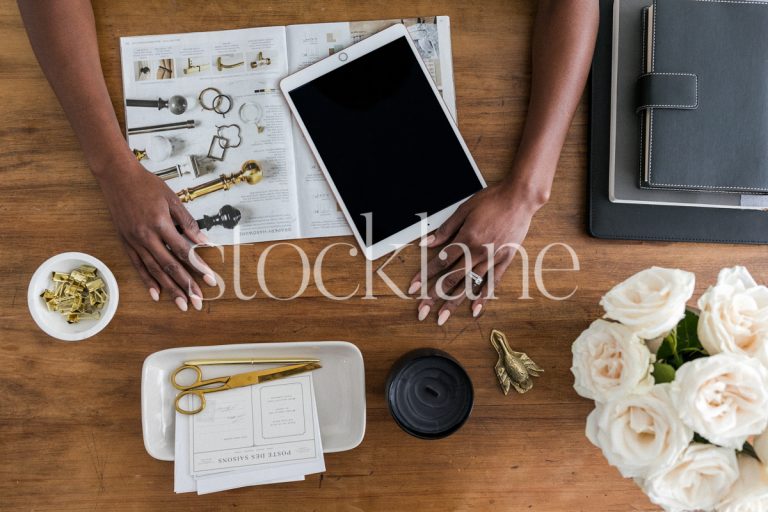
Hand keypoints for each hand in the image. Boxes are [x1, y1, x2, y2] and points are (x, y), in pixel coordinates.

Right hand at [96, 158, 215, 310]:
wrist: (117, 176)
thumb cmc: (147, 185)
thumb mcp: (172, 199)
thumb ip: (188, 222)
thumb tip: (204, 241)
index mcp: (160, 224)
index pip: (183, 251)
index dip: (198, 267)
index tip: (210, 280)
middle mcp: (146, 236)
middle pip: (169, 266)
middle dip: (185, 286)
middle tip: (197, 302)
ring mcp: (134, 241)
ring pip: (154, 270)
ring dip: (169, 289)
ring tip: (181, 304)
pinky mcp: (126, 242)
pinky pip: (138, 266)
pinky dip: (147, 281)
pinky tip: (156, 294)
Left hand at [407, 179, 544, 324]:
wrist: (520, 198)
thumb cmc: (492, 200)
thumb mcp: (464, 209)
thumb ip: (446, 229)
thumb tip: (427, 242)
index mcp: (466, 238)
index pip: (440, 262)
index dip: (424, 276)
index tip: (413, 288)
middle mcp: (478, 252)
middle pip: (451, 279)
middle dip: (434, 296)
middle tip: (421, 310)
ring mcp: (492, 258)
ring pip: (469, 285)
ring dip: (454, 302)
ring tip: (442, 317)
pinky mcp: (505, 260)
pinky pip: (492, 282)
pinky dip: (483, 297)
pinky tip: (474, 310)